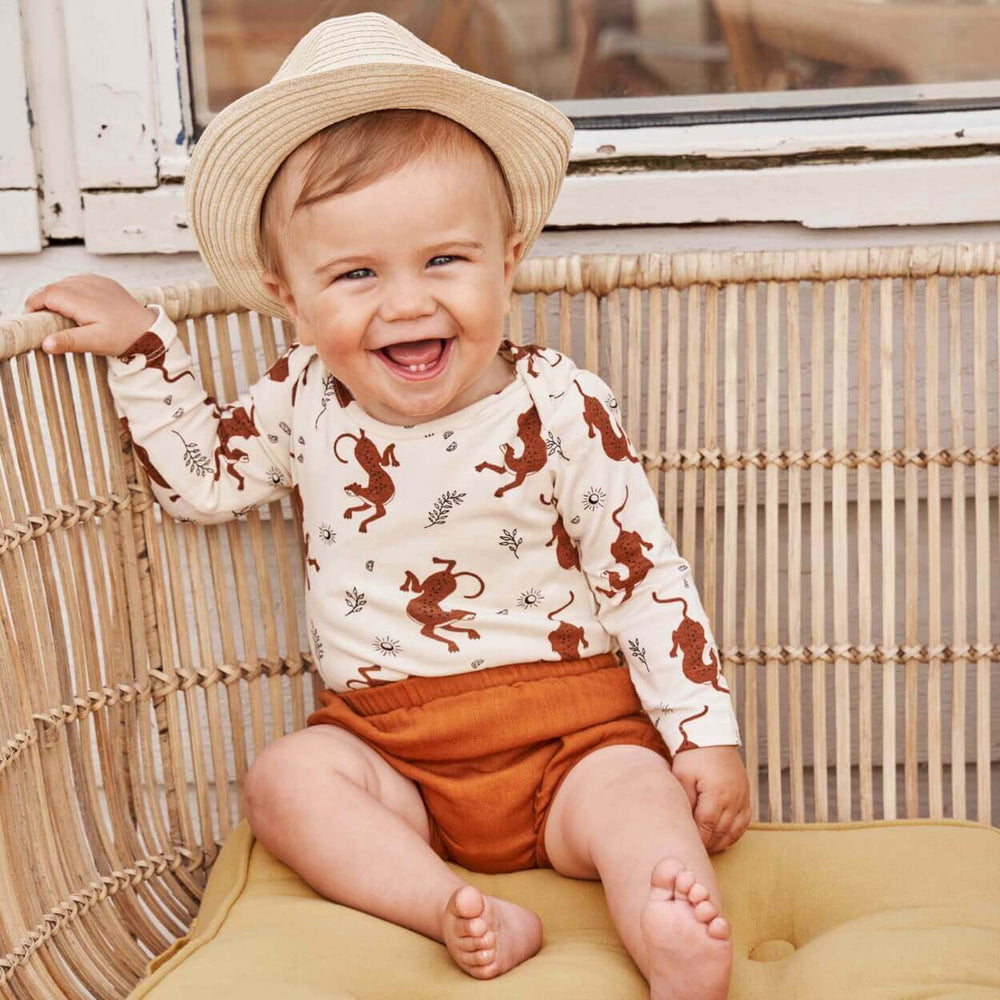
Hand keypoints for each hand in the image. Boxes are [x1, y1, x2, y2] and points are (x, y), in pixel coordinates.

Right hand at [24, 272, 158, 356]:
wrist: (150, 329)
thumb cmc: (124, 337)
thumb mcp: (95, 342)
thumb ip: (69, 341)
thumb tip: (45, 343)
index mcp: (81, 298)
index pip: (46, 294)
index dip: (33, 305)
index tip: (31, 319)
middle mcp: (87, 284)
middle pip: (52, 288)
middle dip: (43, 302)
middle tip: (43, 321)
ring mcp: (96, 280)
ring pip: (64, 283)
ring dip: (57, 296)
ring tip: (58, 315)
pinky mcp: (103, 282)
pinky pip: (78, 282)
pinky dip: (71, 292)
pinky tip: (76, 306)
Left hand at [670, 745, 749, 853]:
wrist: (712, 736)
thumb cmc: (692, 756)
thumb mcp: (682, 776)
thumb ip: (685, 802)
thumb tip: (684, 824)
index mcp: (716, 794)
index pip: (707, 828)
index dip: (698, 840)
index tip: (687, 847)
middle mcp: (734, 799)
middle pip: (721, 832)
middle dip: (708, 845)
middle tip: (695, 852)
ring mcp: (743, 797)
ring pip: (735, 830)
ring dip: (721, 842)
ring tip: (707, 848)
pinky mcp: (746, 794)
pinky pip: (744, 822)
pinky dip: (734, 833)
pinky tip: (723, 838)